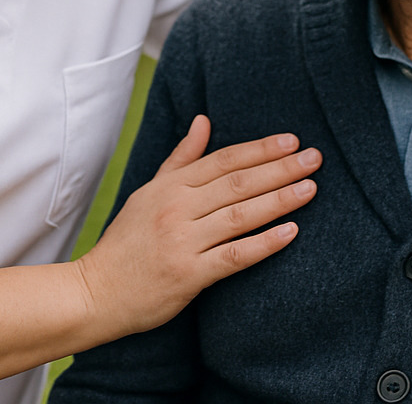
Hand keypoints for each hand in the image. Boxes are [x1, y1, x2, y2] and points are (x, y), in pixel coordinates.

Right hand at [74, 115, 319, 336]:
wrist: (96, 291)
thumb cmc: (127, 241)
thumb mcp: (149, 192)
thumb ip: (181, 159)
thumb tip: (204, 120)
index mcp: (170, 186)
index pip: (223, 160)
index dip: (260, 149)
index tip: (292, 141)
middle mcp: (177, 208)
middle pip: (237, 182)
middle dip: (280, 168)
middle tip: (315, 158)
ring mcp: (182, 241)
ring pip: (240, 215)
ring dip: (279, 199)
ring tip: (310, 188)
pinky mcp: (188, 274)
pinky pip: (234, 256)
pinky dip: (264, 243)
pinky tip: (291, 232)